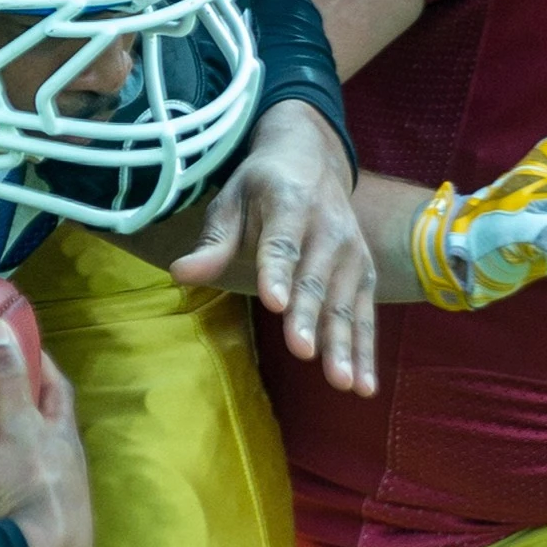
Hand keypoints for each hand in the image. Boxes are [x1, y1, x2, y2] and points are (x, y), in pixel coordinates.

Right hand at [0, 317, 93, 546]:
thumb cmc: (34, 488)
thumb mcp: (17, 427)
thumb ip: (7, 381)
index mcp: (64, 437)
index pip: (56, 389)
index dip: (39, 364)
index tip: (15, 344)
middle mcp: (65, 467)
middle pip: (47, 428)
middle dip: (23, 408)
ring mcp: (52, 500)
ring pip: (33, 465)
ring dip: (11, 450)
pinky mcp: (33, 529)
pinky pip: (15, 496)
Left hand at [169, 98, 377, 394]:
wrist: (312, 160)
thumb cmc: (260, 188)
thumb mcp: (230, 201)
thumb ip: (213, 242)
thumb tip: (180, 273)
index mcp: (290, 202)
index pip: (282, 242)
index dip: (277, 271)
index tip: (273, 302)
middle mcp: (329, 227)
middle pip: (316, 278)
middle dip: (309, 316)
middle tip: (302, 351)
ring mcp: (352, 252)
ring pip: (345, 303)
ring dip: (344, 344)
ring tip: (342, 382)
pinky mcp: (364, 273)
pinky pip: (365, 315)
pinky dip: (366, 350)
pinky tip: (364, 386)